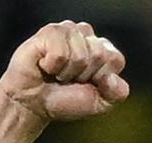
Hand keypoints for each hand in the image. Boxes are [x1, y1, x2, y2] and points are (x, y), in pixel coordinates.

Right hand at [0, 20, 129, 123]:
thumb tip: (110, 77)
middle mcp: (87, 36)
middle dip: (84, 76)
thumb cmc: (67, 100)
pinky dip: (53, 67)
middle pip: (98, 55)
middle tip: (69, 80)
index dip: (102, 79)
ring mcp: (68, 30)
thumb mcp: (100, 103)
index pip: (115, 59)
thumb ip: (116, 92)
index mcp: (104, 50)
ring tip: (58, 73)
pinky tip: (46, 65)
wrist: (35, 104)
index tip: (88, 84)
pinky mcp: (49, 32)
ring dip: (67, 73)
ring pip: (80, 55)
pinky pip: (60, 53)